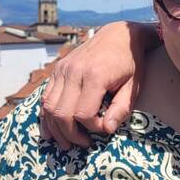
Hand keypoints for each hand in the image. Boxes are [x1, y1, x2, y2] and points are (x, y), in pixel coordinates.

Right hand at [40, 21, 157, 148]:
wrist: (119, 34)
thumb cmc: (130, 62)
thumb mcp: (133, 86)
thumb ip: (121, 109)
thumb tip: (107, 130)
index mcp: (95, 75)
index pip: (83, 114)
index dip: (92, 128)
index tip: (103, 129)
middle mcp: (74, 71)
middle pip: (61, 113)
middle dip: (70, 134)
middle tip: (82, 145)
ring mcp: (63, 69)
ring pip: (49, 106)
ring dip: (55, 128)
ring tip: (66, 142)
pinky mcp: (58, 69)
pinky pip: (46, 96)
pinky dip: (46, 115)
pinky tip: (52, 130)